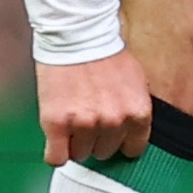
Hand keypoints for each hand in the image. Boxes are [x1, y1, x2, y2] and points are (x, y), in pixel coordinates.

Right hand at [35, 51, 153, 166]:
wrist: (75, 34)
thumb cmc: (105, 53)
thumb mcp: (136, 81)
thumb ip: (134, 110)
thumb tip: (130, 134)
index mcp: (138, 112)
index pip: (132, 150)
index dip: (119, 142)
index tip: (111, 136)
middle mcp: (114, 122)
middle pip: (104, 152)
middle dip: (96, 138)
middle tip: (87, 117)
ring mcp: (85, 124)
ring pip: (80, 155)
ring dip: (75, 141)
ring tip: (71, 118)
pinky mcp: (57, 124)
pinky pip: (56, 158)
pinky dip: (55, 152)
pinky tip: (56, 140)